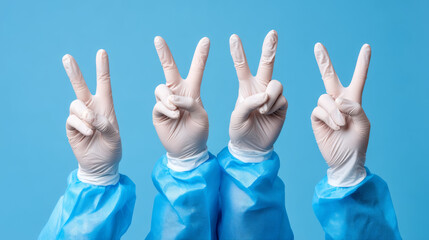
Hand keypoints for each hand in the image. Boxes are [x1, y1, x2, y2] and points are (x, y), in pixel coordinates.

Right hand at [63, 50, 120, 185]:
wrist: (100, 165)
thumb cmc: (111, 149)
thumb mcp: (115, 137)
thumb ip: (105, 125)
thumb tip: (90, 117)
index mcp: (106, 106)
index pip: (103, 83)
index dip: (102, 68)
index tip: (101, 52)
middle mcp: (91, 108)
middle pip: (80, 86)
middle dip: (74, 72)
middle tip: (66, 57)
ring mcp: (80, 117)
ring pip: (75, 104)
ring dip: (85, 115)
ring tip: (93, 128)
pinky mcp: (71, 126)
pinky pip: (72, 119)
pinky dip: (81, 125)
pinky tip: (89, 134)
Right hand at [152, 36, 209, 164]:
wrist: (187, 150)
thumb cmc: (198, 132)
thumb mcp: (202, 116)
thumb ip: (191, 103)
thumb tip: (172, 98)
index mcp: (192, 91)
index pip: (196, 69)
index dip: (200, 55)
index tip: (206, 39)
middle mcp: (177, 93)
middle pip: (169, 69)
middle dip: (164, 53)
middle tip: (158, 38)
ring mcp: (165, 102)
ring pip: (161, 89)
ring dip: (169, 98)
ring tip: (178, 111)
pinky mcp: (157, 112)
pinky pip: (159, 104)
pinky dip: (168, 109)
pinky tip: (175, 116)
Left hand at [229, 30, 287, 152]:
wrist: (252, 147)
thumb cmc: (240, 131)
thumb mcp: (237, 117)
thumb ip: (248, 104)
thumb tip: (265, 95)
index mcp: (246, 87)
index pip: (242, 66)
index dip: (238, 52)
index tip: (233, 37)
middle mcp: (260, 88)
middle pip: (267, 64)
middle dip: (270, 48)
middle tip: (272, 33)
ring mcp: (273, 96)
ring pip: (276, 84)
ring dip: (268, 96)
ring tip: (261, 110)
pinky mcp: (282, 105)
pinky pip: (281, 98)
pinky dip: (273, 106)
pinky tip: (267, 114)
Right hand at [311, 43, 370, 186]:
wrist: (344, 160)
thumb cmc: (357, 143)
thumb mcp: (363, 125)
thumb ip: (354, 109)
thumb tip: (337, 100)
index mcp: (353, 100)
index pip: (358, 78)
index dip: (362, 63)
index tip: (367, 47)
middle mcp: (338, 101)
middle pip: (329, 77)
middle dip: (323, 61)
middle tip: (318, 46)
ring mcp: (326, 109)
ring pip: (324, 98)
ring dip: (334, 112)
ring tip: (341, 125)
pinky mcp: (316, 118)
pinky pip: (318, 109)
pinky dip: (328, 117)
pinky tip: (334, 127)